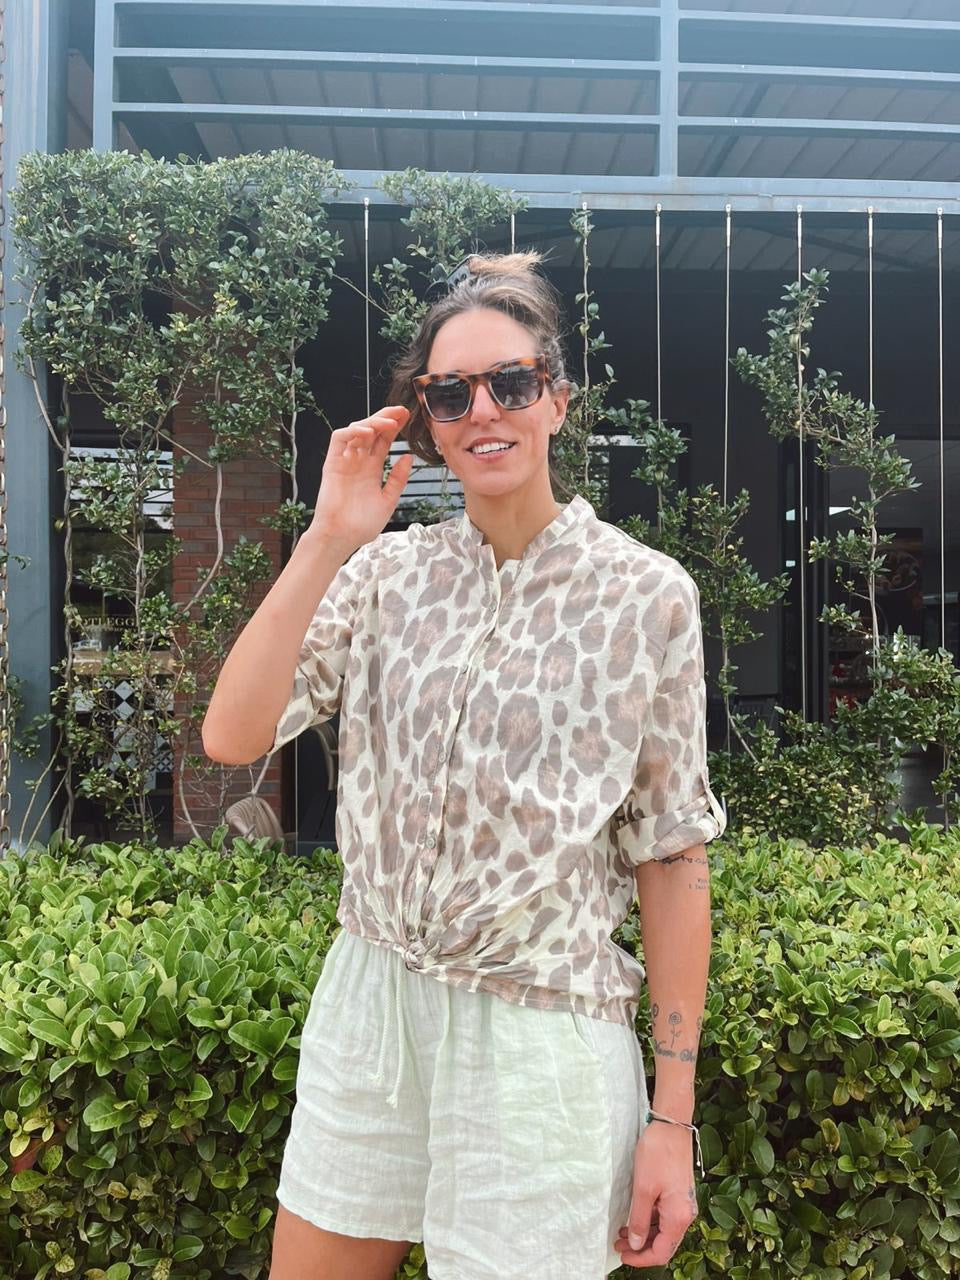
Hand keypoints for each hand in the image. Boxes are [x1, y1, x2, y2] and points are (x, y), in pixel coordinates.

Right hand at [307, 405, 414, 549]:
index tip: (408, 417)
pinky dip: (353, 431)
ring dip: (373, 422)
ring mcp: (345, 461)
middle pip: (372, 431)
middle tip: (401, 411)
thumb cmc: (362, 525)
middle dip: (386, 417)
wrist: (342, 537)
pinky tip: (368, 432)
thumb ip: (398, 479)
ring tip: (389, 423)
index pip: (384, 441)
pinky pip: (339, 439)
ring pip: (357, 431)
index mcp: (372, 469)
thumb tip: (408, 457)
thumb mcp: (388, 500)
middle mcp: (359, 462)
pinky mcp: (332, 463)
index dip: (395, 427)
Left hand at [614, 1119, 698, 1268]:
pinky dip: (649, 1221)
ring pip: (663, 1230)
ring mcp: (682, 1203)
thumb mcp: (643, 1188)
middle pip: (664, 1244)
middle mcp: (685, 1214)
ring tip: (621, 1232)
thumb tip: (635, 1244)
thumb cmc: (658, 1153)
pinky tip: (634, 1216)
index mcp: (679, 1216)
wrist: (671, 1126)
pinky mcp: (678, 1194)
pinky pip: (664, 1216)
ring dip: (644, 1234)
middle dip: (641, 1248)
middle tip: (618, 1245)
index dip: (641, 1258)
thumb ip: (639, 1219)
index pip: (661, 1252)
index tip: (623, 1256)